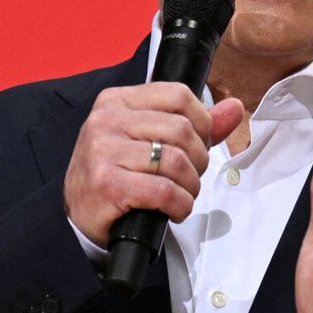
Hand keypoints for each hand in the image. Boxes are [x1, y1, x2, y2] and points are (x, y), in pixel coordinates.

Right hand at [64, 82, 243, 245]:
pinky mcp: (107, 183)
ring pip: (176, 160)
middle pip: (181, 129)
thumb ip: (194, 124)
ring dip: (190, 185)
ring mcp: (103, 150)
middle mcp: (106, 120)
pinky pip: (164, 190)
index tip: (198, 144)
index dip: (202, 122)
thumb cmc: (116, 174)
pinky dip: (179, 204)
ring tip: (182, 194)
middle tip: (190, 176)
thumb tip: (234, 107)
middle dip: (198, 159)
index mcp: (117, 100)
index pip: (178, 95)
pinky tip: (173, 209)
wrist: (77, 216)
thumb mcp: (148, 139)